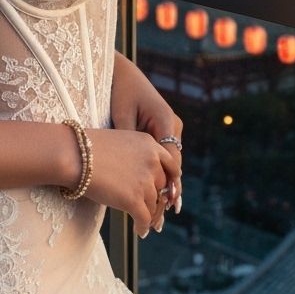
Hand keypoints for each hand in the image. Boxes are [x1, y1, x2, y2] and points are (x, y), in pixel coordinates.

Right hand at [82, 128, 179, 238]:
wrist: (76, 155)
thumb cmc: (89, 147)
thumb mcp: (121, 142)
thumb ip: (136, 156)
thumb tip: (136, 173)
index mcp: (150, 145)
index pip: (171, 165)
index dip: (169, 181)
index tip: (166, 191)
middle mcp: (152, 162)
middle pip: (162, 187)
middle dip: (158, 199)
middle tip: (154, 210)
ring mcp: (144, 182)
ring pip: (154, 205)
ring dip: (150, 215)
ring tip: (144, 222)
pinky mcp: (134, 200)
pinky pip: (145, 219)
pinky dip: (143, 227)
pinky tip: (139, 231)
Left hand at [111, 52, 183, 231]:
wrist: (122, 73)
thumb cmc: (120, 92)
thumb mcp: (122, 117)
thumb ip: (129, 145)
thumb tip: (128, 173)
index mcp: (167, 122)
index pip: (172, 160)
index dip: (169, 185)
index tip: (164, 205)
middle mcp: (173, 127)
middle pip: (173, 166)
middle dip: (168, 193)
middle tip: (161, 220)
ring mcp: (169, 129)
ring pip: (169, 165)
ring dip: (165, 188)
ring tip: (161, 216)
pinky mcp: (161, 132)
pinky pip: (163, 157)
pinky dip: (160, 176)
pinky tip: (157, 196)